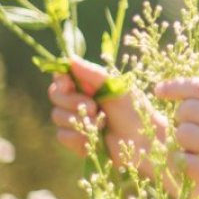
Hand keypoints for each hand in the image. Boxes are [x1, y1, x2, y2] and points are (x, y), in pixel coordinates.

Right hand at [48, 56, 164, 164]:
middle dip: (72, 101)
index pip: (63, 77)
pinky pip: (63, 135)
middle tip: (94, 107)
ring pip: (57, 116)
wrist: (143, 140)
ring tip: (102, 124)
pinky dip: (79, 136)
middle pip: (55, 95)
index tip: (68, 84)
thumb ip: (94, 74)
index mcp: (90, 84)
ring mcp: (76, 120)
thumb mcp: (117, 88)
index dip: (61, 80)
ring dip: (79, 120)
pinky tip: (96, 138)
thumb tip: (70, 58)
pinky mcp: (76, 139)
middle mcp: (80, 99)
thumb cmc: (135, 110)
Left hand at [155, 78, 198, 198]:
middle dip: (182, 118)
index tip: (159, 90)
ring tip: (198, 146)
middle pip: (188, 110)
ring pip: (183, 134)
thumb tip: (173, 89)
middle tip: (193, 127)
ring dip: (183, 140)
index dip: (177, 87)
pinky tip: (196, 162)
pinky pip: (186, 162)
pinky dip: (184, 160)